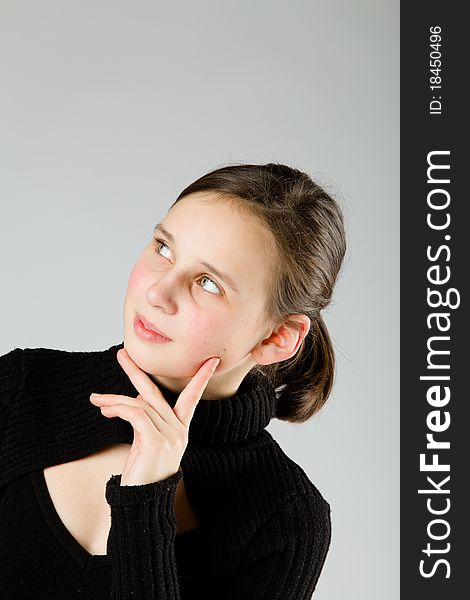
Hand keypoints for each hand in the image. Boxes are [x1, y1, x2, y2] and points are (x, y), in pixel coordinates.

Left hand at [89, 348, 219, 485]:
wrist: (142, 503)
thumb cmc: (143, 473)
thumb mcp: (146, 442)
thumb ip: (146, 418)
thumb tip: (134, 398)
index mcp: (180, 429)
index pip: (192, 397)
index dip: (200, 378)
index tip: (211, 361)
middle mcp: (179, 430)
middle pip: (154, 392)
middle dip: (137, 371)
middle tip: (122, 354)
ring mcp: (170, 436)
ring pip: (138, 404)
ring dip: (113, 400)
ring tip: (96, 399)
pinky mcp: (155, 442)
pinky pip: (135, 415)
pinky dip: (118, 409)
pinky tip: (105, 411)